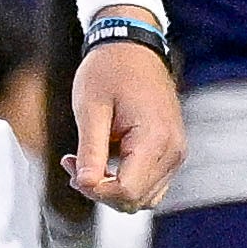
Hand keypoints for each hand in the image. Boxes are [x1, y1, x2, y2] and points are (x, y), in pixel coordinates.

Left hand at [66, 37, 183, 210]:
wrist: (132, 46)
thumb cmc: (110, 70)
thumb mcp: (90, 108)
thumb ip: (90, 151)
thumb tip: (85, 185)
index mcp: (155, 139)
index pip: (127, 192)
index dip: (95, 191)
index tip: (71, 167)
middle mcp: (173, 151)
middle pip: (135, 200)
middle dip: (100, 191)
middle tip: (72, 163)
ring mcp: (175, 153)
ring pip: (142, 198)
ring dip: (111, 189)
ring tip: (85, 160)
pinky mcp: (170, 152)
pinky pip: (148, 183)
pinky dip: (123, 180)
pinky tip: (102, 159)